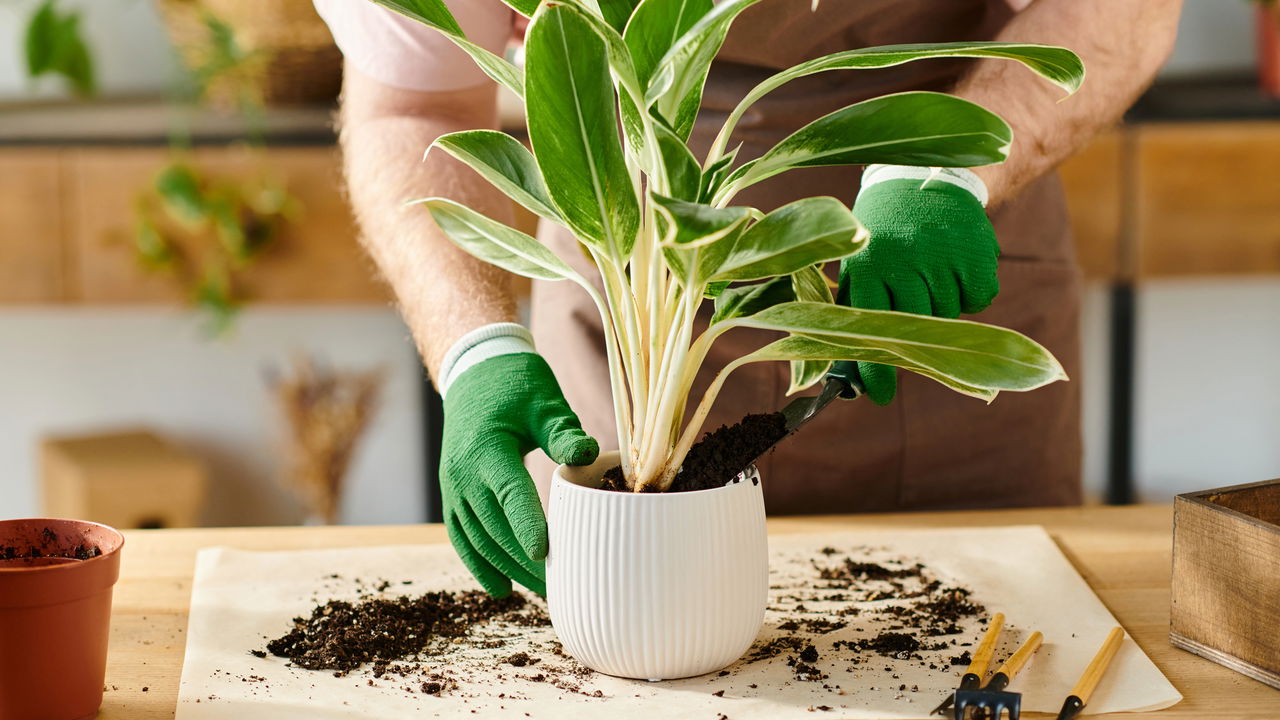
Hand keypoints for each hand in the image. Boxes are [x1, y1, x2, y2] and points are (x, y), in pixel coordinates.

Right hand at [441, 341, 597, 597]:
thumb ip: (563, 432)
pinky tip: (501, 588)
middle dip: (526, 562)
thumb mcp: (544, 402)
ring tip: (542, 593)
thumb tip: (590, 453)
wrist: (475, 374)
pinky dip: (479, 564)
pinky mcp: (452, 494)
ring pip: (478, 540)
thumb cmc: (516, 386)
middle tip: (563, 587)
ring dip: (508, 569)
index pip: (509, 494)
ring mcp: (452, 488)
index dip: (527, 526)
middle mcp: (463, 474)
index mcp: (487, 450)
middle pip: (495, 528)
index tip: (546, 556)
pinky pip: (462, 536)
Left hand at [836, 165, 997, 404]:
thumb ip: (855, 313)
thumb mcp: (860, 263)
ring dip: (943, 311)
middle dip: (917, 338)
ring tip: (931, 279)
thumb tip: (849, 374)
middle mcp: (905, 263)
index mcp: (869, 267)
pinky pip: (979, 301)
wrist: (925, 177)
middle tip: (917, 335)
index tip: (881, 398)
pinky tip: (955, 269)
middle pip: (918, 327)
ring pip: (950, 317)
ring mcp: (943, 257)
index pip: (871, 329)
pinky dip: (971, 294)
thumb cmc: (882, 233)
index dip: (877, 368)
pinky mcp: (976, 253)